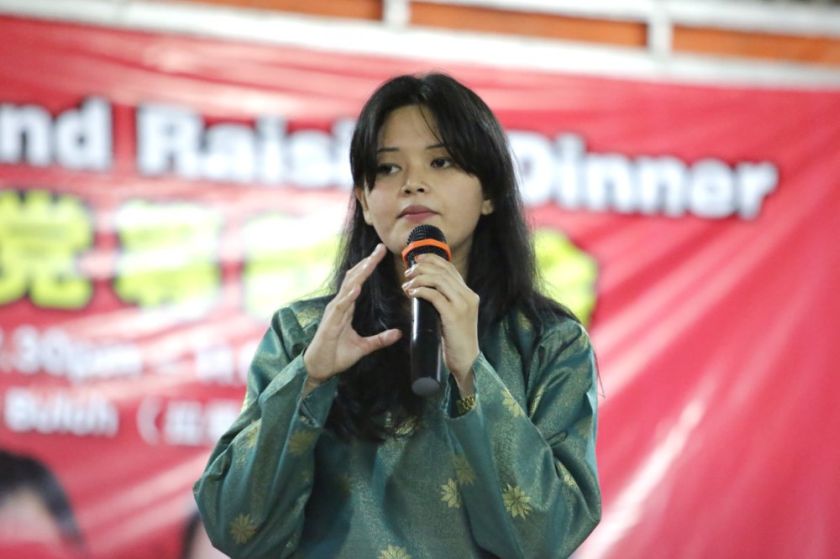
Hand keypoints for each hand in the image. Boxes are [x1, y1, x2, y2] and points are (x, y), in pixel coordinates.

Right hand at [303, 243, 402, 383]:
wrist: (320, 369)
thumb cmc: (337, 355)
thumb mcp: (364, 347)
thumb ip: (380, 339)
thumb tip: (399, 333)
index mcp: (347, 308)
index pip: (359, 281)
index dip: (369, 267)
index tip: (380, 253)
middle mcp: (340, 305)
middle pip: (354, 278)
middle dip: (367, 263)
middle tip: (380, 248)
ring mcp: (334, 312)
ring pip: (348, 288)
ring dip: (360, 274)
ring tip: (371, 261)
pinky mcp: (330, 323)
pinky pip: (341, 307)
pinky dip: (348, 296)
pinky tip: (356, 287)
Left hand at [402, 254, 478, 393]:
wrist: (467, 361)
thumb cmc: (456, 341)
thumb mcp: (453, 316)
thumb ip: (445, 301)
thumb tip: (423, 289)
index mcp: (469, 294)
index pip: (450, 268)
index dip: (432, 260)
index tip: (417, 259)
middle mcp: (468, 296)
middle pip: (443, 271)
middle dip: (422, 267)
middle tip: (408, 272)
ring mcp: (462, 305)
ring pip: (438, 280)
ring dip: (419, 278)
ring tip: (407, 284)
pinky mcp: (454, 315)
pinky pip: (434, 296)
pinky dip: (420, 291)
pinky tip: (411, 293)